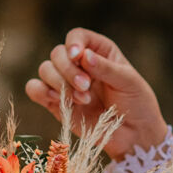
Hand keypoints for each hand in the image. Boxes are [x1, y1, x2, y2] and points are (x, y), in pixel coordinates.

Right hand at [25, 27, 168, 160]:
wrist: (135, 135)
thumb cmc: (137, 103)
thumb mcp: (128, 82)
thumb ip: (106, 68)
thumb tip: (84, 56)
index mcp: (99, 51)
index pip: (77, 36)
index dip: (73, 43)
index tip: (78, 56)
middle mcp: (79, 64)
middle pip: (58, 53)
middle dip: (68, 70)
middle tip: (86, 87)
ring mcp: (66, 83)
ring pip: (45, 69)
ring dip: (59, 83)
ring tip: (83, 99)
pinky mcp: (56, 103)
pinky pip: (35, 89)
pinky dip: (41, 91)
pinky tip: (58, 100)